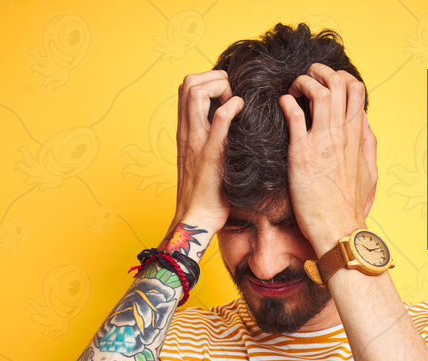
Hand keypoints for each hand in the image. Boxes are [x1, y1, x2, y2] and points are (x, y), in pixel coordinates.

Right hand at [171, 70, 243, 233]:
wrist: (196, 218)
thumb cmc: (203, 192)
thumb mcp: (200, 158)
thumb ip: (207, 139)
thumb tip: (227, 126)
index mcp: (184, 131)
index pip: (185, 88)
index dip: (207, 81)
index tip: (225, 95)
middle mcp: (187, 131)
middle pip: (187, 82)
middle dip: (213, 77)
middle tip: (231, 94)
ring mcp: (197, 140)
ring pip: (197, 91)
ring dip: (221, 86)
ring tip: (235, 103)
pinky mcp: (211, 152)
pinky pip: (221, 117)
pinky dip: (234, 105)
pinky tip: (243, 113)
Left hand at [278, 63, 377, 253]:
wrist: (338, 230)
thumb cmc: (349, 206)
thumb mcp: (369, 172)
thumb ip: (367, 145)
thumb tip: (364, 125)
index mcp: (356, 136)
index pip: (356, 89)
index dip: (340, 77)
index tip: (326, 85)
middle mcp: (342, 134)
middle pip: (339, 82)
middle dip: (319, 72)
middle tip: (306, 80)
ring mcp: (323, 142)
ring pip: (319, 92)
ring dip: (303, 82)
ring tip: (294, 90)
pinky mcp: (302, 154)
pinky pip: (295, 115)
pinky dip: (288, 102)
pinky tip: (283, 105)